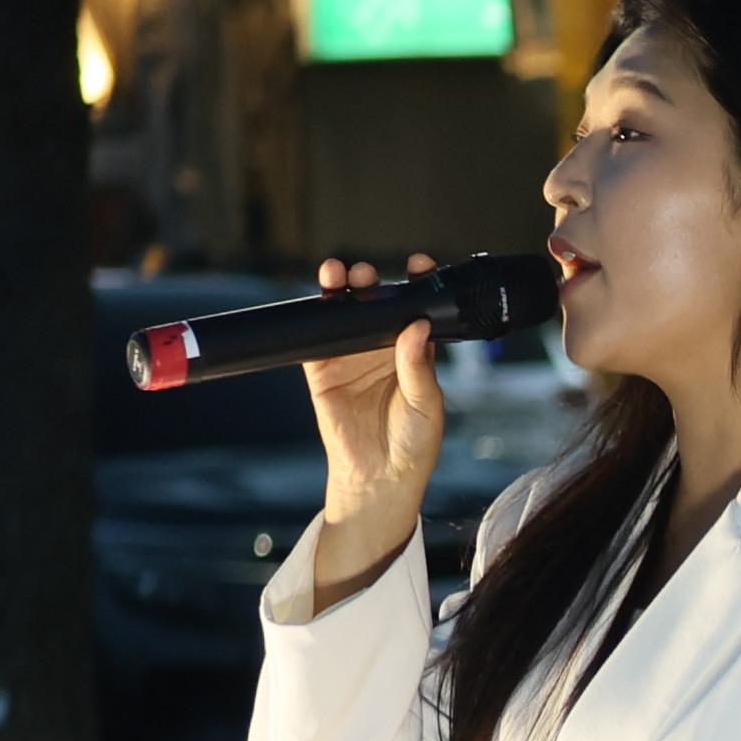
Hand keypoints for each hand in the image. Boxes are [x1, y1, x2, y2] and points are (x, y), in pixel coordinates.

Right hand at [300, 254, 446, 605]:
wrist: (380, 476)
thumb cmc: (413, 443)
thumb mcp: (426, 405)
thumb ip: (418, 367)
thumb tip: (416, 326)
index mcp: (413, 351)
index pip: (415, 308)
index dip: (417, 284)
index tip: (420, 265)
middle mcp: (382, 346)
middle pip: (374, 302)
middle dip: (371, 282)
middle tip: (368, 277)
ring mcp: (351, 355)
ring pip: (343, 312)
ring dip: (340, 288)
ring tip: (339, 275)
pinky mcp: (322, 369)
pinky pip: (315, 336)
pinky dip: (314, 316)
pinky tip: (319, 300)